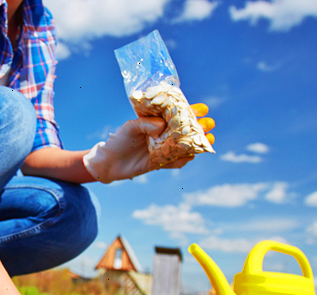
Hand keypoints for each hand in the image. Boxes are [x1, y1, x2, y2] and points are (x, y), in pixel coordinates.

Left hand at [82, 103, 215, 182]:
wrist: (109, 162)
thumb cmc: (119, 140)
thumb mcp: (131, 127)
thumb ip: (146, 124)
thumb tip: (161, 126)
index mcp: (158, 121)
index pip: (177, 114)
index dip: (192, 111)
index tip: (203, 109)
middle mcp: (163, 135)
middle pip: (186, 130)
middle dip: (200, 127)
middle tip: (208, 125)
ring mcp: (163, 149)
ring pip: (185, 146)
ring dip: (197, 143)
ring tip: (208, 140)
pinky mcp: (161, 163)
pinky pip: (176, 162)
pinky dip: (184, 160)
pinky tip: (190, 156)